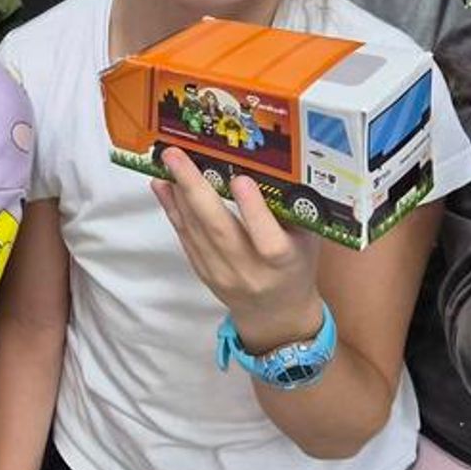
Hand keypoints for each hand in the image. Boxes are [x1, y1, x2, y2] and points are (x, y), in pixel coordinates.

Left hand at [152, 147, 324, 352]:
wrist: (275, 312)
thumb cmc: (295, 267)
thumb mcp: (307, 239)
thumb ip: (293, 210)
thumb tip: (267, 167)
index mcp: (284, 264)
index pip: (269, 241)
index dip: (254, 211)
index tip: (241, 179)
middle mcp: (250, 271)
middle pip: (219, 231)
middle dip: (195, 189)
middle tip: (177, 156)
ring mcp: (221, 274)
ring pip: (196, 231)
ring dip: (178, 194)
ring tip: (168, 162)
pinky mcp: (202, 271)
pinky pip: (184, 236)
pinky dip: (172, 208)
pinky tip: (163, 185)